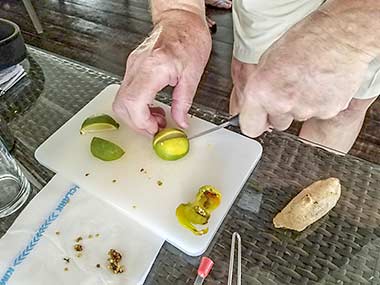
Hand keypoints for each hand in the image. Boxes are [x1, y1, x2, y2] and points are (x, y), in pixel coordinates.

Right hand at [113, 10, 210, 134]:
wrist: (181, 19)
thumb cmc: (189, 38)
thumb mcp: (193, 74)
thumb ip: (184, 102)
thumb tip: (180, 121)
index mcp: (153, 67)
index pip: (134, 102)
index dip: (142, 122)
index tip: (156, 129)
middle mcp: (137, 66)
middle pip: (122, 105)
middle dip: (137, 123)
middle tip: (156, 128)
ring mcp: (132, 66)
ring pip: (121, 101)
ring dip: (137, 116)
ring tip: (157, 118)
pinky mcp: (132, 67)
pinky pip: (127, 92)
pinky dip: (137, 106)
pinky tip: (153, 106)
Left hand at [231, 11, 372, 137]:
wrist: (341, 34)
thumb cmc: (305, 40)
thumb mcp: (268, 61)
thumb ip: (259, 89)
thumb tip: (255, 107)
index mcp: (261, 92)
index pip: (250, 127)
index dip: (255, 122)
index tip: (259, 118)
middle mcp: (281, 104)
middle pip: (277, 124)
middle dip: (280, 112)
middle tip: (289, 88)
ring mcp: (306, 110)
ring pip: (298, 118)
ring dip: (301, 106)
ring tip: (308, 81)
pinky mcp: (328, 112)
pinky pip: (319, 114)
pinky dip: (320, 103)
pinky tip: (322, 84)